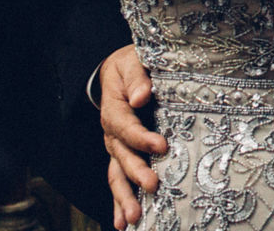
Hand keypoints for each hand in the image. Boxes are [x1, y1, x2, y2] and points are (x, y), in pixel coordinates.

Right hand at [99, 45, 163, 228]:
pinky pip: (118, 180)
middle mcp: (111, 132)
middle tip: (152, 186)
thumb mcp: (133, 60)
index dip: (141, 138)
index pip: (126, 126)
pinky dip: (119, 202)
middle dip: (136, 173)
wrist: (118, 70)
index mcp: (114, 107)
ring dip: (124, 197)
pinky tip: (123, 223)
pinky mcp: (122, 156)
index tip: (161, 146)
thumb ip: (138, 76)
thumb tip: (142, 95)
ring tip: (133, 218)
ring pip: (116, 174)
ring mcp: (115, 147)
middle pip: (121, 155)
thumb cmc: (131, 64)